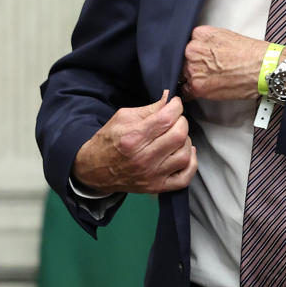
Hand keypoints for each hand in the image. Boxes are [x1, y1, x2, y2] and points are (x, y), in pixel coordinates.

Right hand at [72, 91, 196, 194]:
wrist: (94, 169)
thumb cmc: (108, 141)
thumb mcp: (122, 117)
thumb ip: (149, 109)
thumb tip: (169, 99)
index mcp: (133, 138)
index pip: (167, 119)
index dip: (176, 106)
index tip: (175, 103)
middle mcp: (144, 158)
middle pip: (179, 135)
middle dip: (182, 121)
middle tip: (175, 119)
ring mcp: (152, 175)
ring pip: (184, 155)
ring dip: (185, 141)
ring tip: (176, 136)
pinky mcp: (156, 187)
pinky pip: (184, 178)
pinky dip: (191, 164)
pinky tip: (184, 152)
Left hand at [181, 26, 265, 100]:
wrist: (262, 68)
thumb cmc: (250, 53)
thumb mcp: (226, 35)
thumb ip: (208, 40)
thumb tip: (202, 47)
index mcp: (200, 35)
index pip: (186, 42)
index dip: (193, 51)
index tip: (198, 56)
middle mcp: (193, 50)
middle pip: (183, 58)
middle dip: (192, 63)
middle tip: (206, 68)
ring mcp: (193, 69)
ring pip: (183, 74)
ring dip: (191, 78)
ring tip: (208, 79)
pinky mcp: (197, 86)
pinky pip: (185, 92)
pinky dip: (190, 93)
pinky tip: (198, 90)